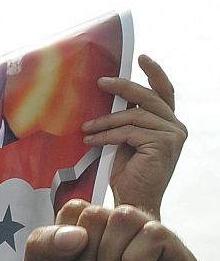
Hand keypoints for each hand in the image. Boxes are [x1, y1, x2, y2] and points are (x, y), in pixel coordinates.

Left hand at [22, 202, 196, 260]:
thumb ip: (40, 244)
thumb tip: (79, 233)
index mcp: (94, 228)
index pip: (75, 207)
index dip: (64, 244)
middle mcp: (125, 229)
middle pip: (97, 213)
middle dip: (85, 256)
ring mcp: (153, 241)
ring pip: (126, 217)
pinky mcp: (179, 258)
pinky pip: (154, 234)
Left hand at [84, 56, 183, 219]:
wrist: (134, 203)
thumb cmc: (127, 175)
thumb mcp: (125, 141)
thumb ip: (125, 122)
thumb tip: (105, 99)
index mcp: (168, 124)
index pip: (163, 93)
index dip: (154, 73)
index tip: (141, 57)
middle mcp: (175, 127)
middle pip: (148, 98)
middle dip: (123, 87)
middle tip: (100, 81)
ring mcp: (172, 135)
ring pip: (134, 116)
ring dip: (105, 121)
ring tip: (85, 129)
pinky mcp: (164, 144)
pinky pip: (129, 131)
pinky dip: (107, 135)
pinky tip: (90, 141)